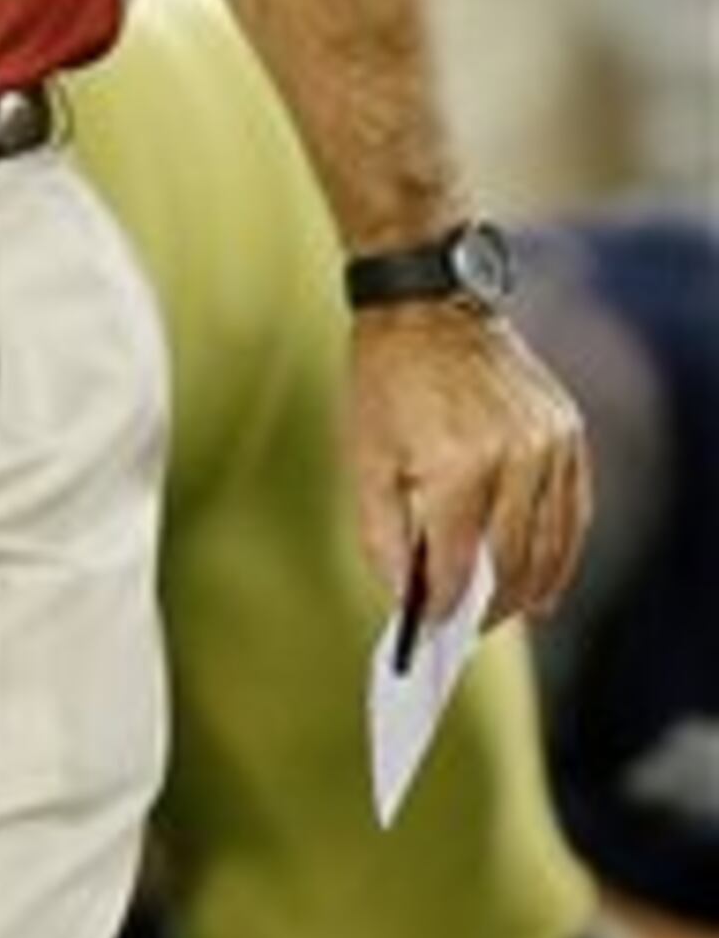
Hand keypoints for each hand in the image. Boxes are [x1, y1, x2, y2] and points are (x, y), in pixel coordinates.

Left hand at [345, 304, 589, 623]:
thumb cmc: (384, 381)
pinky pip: (575, 510)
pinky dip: (562, 551)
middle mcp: (515, 459)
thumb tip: (404, 595)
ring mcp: (550, 445)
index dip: (446, 607)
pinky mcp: (567, 432)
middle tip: (467, 631)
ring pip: (553, 544)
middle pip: (514, 563)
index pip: (460, 564)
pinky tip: (546, 580)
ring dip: (532, 589)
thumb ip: (382, 532)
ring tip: (506, 613)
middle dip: (490, 607)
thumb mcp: (362, 455)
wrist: (425, 304)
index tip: (430, 634)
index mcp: (457, 466)